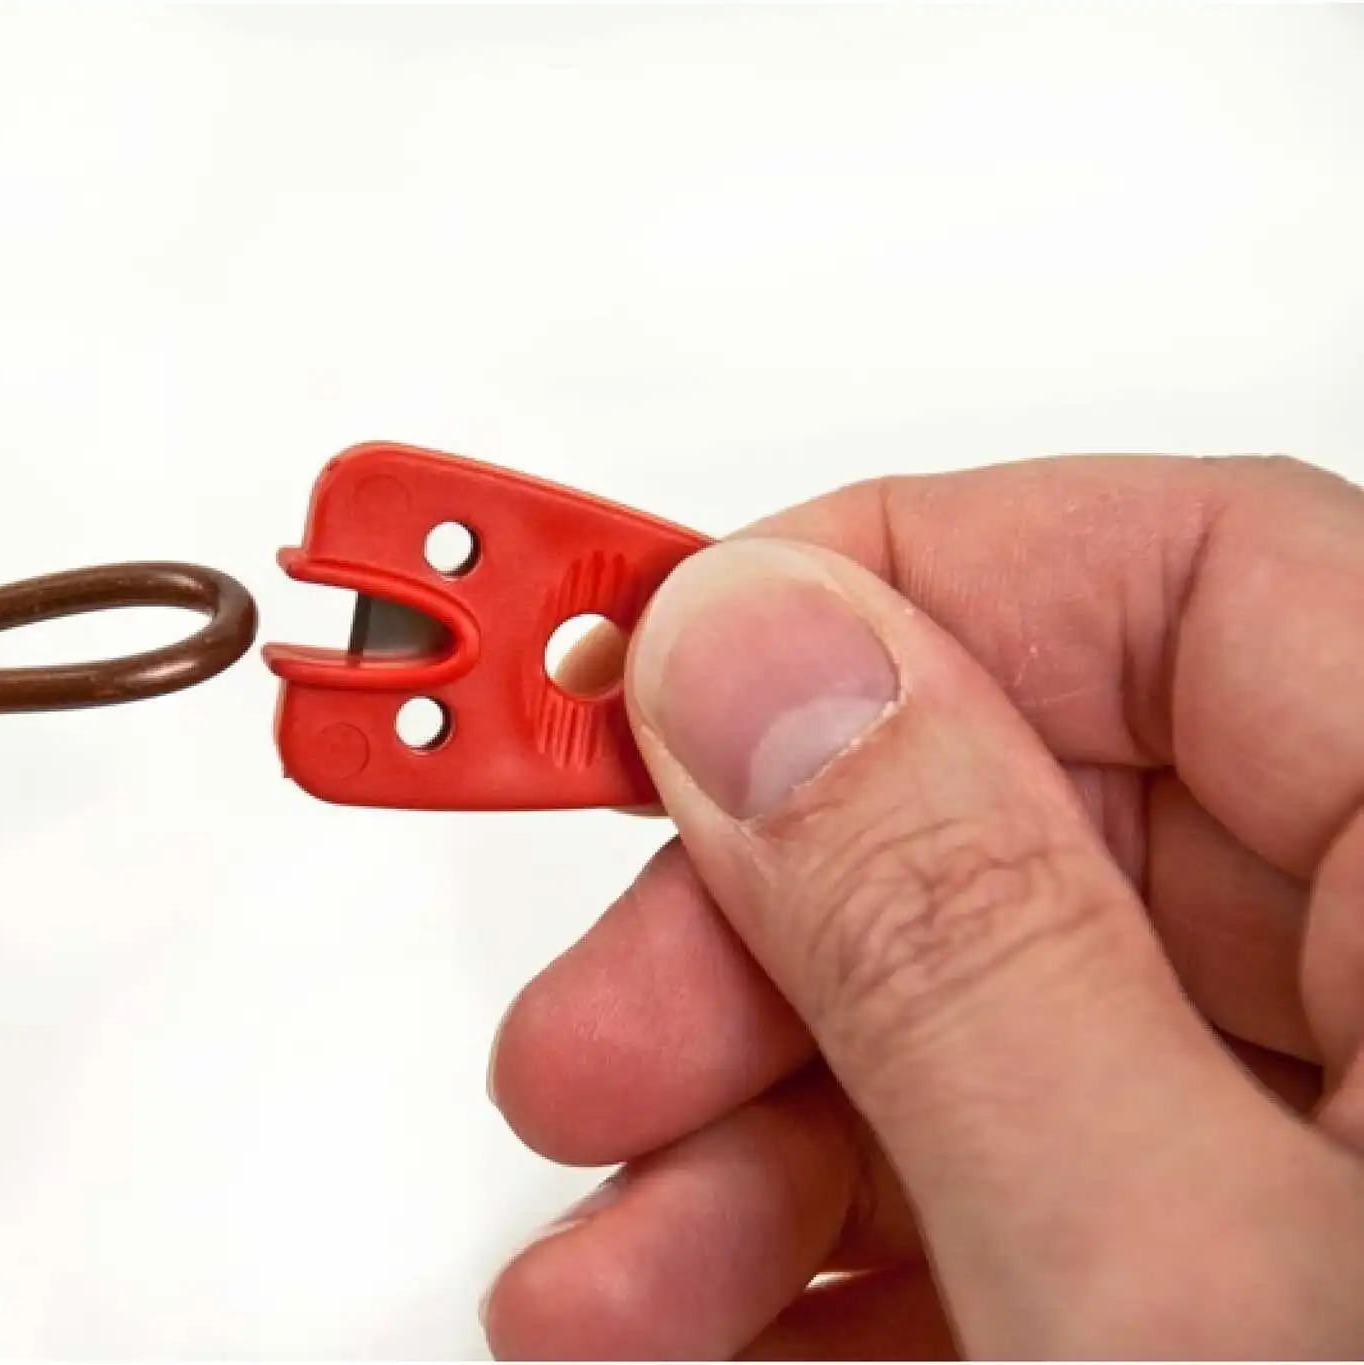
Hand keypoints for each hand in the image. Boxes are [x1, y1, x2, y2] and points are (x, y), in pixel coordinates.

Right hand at [483, 455, 1363, 1357]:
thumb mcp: (1169, 1278)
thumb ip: (956, 940)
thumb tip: (748, 656)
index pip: (1174, 572)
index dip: (855, 594)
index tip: (607, 675)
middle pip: (1039, 826)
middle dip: (751, 951)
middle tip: (586, 1055)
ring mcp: (1363, 1142)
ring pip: (1004, 1026)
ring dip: (752, 1143)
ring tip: (610, 1290)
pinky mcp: (1290, 1273)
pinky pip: (1042, 1189)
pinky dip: (851, 1251)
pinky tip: (721, 1327)